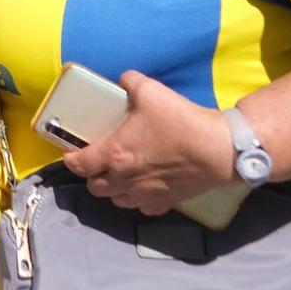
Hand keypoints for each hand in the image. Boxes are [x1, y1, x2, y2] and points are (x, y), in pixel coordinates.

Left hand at [62, 71, 236, 212]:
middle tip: (98, 162)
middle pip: (95, 187)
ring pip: (117, 201)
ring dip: (113, 190)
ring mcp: (145, 194)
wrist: (219, 150)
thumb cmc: (181, 121)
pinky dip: (139, 201)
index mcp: (114, 153)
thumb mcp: (150, 90)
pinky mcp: (166, 202)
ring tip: (119, 176)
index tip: (72, 154)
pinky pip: (143, 209)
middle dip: (92, 176)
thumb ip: (130, 82)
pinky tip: (144, 188)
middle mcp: (125, 179)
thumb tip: (124, 80)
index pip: (79, 165)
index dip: (71, 160)